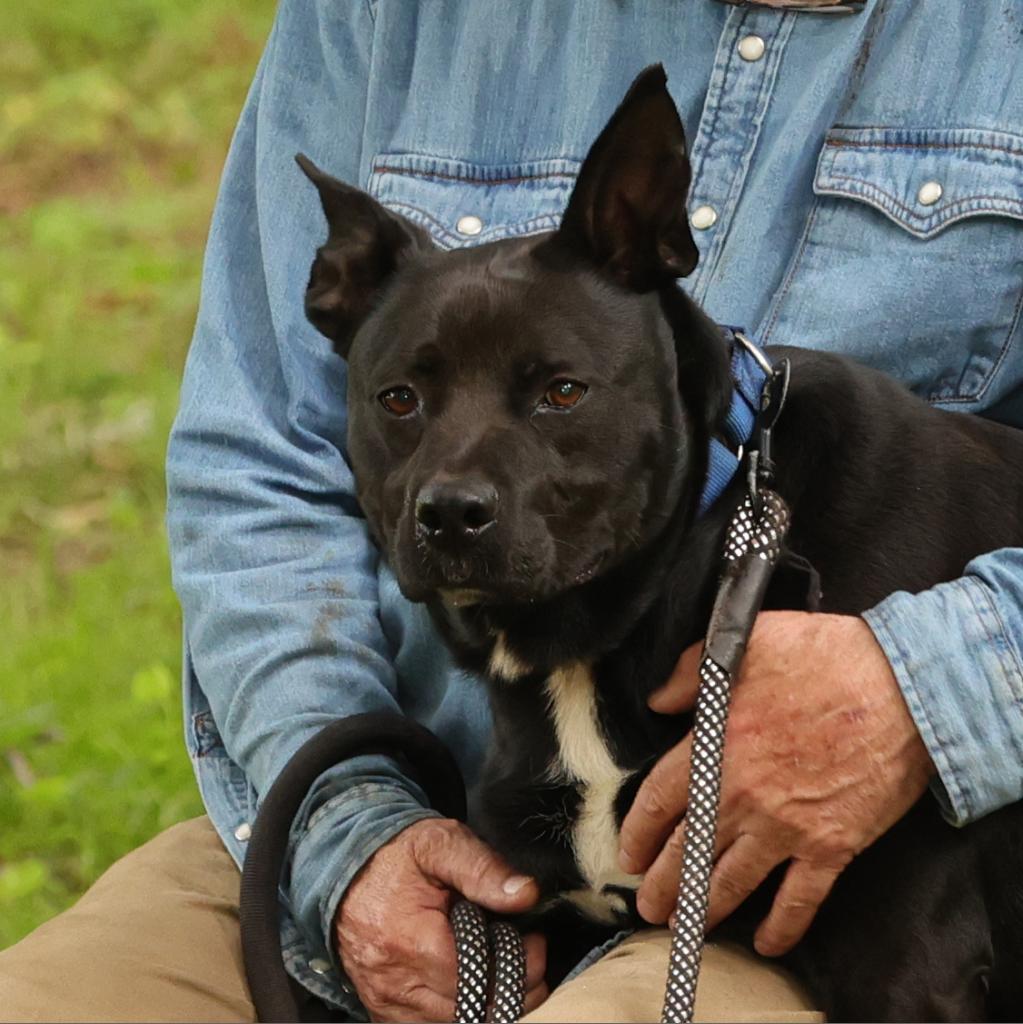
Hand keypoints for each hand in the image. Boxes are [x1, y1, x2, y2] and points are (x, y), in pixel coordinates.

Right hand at [336, 817, 548, 1021]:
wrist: (345, 869)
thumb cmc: (397, 856)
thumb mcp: (441, 844)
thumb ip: (484, 869)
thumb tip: (526, 896)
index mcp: (411, 942)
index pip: (480, 979)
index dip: (518, 963)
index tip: (535, 940)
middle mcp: (395, 983)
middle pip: (472, 1010)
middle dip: (512, 985)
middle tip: (528, 954)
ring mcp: (386, 1002)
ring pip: (455, 1023)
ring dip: (488, 1002)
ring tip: (504, 966)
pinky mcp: (383, 1010)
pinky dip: (459, 1010)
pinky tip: (474, 982)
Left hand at [618, 611, 933, 955]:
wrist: (902, 687)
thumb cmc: (823, 657)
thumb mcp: (744, 644)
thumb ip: (690, 672)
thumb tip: (659, 700)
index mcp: (714, 748)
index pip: (659, 802)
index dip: (638, 834)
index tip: (628, 854)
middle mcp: (742, 796)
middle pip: (687, 852)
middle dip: (662, 885)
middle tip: (648, 905)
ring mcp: (787, 827)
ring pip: (733, 882)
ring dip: (704, 909)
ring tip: (683, 927)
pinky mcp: (831, 846)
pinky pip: (800, 899)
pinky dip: (783, 926)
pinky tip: (766, 944)